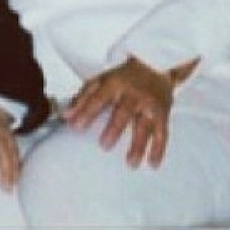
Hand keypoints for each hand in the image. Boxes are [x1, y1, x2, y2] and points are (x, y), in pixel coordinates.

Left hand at [61, 56, 189, 168]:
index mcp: (115, 83)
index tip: (77, 126)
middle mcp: (133, 93)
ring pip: (145, 125)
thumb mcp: (101, 80)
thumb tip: (66, 115)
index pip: (99, 97)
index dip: (87, 111)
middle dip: (114, 128)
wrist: (154, 65)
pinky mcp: (163, 114)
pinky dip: (158, 149)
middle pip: (124, 111)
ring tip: (131, 163)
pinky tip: (152, 163)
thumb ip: (83, 97)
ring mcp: (149, 104)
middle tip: (104, 145)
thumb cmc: (124, 76)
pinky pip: (162, 133)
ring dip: (139, 145)